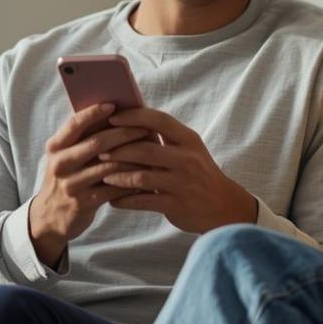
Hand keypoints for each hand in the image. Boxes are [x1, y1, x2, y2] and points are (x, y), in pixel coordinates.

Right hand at [28, 103, 151, 266]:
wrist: (49, 216)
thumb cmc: (67, 177)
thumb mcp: (66, 155)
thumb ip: (83, 137)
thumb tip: (114, 110)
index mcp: (55, 146)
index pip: (75, 123)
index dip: (94, 112)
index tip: (114, 104)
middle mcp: (60, 163)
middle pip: (98, 142)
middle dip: (126, 133)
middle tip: (147, 128)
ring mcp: (71, 184)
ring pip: (110, 165)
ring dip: (134, 157)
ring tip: (153, 150)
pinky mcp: (84, 202)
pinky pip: (114, 188)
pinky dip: (132, 180)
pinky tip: (147, 174)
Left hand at [95, 108, 257, 233]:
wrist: (223, 206)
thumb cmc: (199, 173)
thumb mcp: (190, 149)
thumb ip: (166, 137)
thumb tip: (131, 120)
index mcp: (189, 140)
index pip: (159, 120)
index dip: (134, 117)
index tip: (112, 118)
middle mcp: (187, 159)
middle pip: (145, 149)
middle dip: (119, 149)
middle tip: (100, 149)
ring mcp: (182, 183)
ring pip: (141, 176)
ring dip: (118, 176)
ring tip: (104, 175)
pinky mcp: (176, 205)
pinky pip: (143, 201)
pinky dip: (125, 200)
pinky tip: (113, 199)